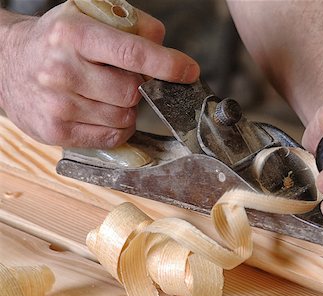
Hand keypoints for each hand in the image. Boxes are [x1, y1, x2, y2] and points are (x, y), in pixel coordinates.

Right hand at [0, 2, 199, 147]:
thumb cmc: (56, 40)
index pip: (132, 53)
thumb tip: (164, 44)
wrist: (6, 62)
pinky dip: (119, 126)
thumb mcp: (88, 16)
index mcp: (73, 35)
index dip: (168, 64)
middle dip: (140, 86)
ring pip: (125, 117)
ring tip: (107, 92)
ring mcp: (58, 105)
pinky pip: (112, 136)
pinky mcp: (56, 131)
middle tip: (125, 77)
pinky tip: (103, 111)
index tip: (189, 70)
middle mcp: (62, 70)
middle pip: (132, 91)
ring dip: (128, 107)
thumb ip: (131, 25)